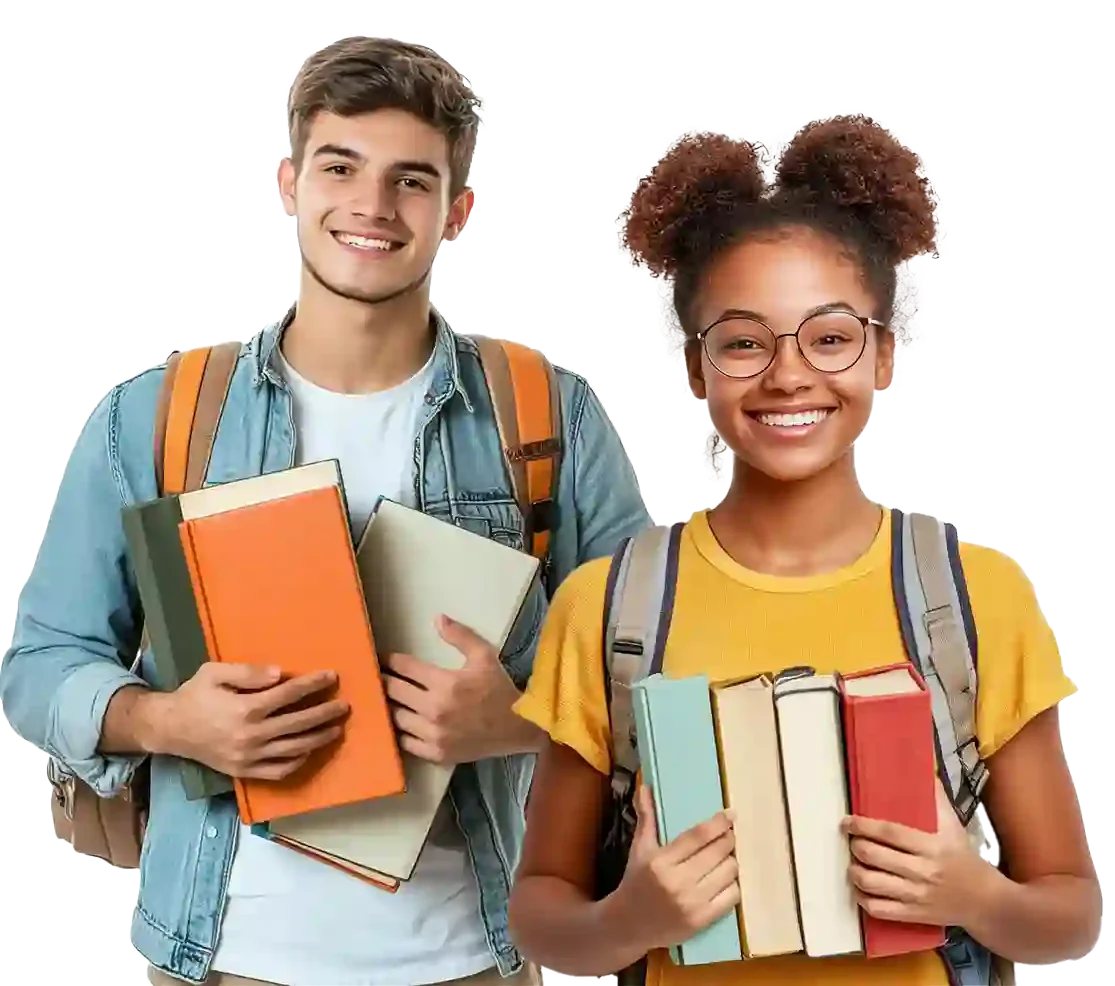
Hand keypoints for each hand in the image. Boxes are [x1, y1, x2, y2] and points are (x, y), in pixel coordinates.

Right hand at [152, 663, 349, 779]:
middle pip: (299, 723)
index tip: (332, 676)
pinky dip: (298, 762)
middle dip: (325, 713)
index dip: (313, 684)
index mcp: (245, 708)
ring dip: (319, 738)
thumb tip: (280, 674)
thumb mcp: (215, 673)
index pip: (289, 694)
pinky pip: (279, 771)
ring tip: (336, 728)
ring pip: (294, 749)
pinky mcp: (244, 772)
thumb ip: (248, 672)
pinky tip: (310, 750)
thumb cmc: (195, 695)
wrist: (169, 729)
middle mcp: (251, 735)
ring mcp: (249, 757)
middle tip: (344, 705)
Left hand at [383, 615, 534, 763]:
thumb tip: (437, 618)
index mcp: (445, 682)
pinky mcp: (436, 753)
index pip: (405, 667)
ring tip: (388, 699)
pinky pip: (406, 742)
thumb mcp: (484, 656)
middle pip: (394, 691)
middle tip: (379, 677)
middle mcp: (435, 709)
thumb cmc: (499, 689)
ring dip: (390, 706)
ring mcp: (434, 734)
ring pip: (396, 717)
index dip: (391, 660)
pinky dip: (400, 732)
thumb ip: (460, 636)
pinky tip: (400, 723)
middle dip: (384, 681)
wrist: (517, 727)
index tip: (385, 659)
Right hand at [610, 784, 739, 952]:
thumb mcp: (639, 849)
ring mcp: (692, 903)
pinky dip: (733, 884)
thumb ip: (646, 817)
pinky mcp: (702, 921)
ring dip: (731, 861)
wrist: (628, 925)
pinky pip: (732, 896)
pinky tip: (725, 879)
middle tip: (729, 835)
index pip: (698, 836)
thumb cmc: (635, 881)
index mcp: (661, 861)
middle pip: (718, 852)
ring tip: (725, 857)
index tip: (730, 814)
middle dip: (728, 840)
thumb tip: (645, 787)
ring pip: (729, 872)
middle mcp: (677, 881)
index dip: (718, 823)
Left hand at [843, 780, 995, 928]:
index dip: (863, 826)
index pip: (890, 833)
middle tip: (852, 840)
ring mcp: (917, 895)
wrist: (986, 902)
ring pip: (872, 883)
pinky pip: (879, 909)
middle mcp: (923, 871)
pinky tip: (862, 888)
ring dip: (855, 872)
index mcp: (932, 846)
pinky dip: (863, 899)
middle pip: (875, 856)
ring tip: (853, 863)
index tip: (847, 821)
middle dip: (856, 846)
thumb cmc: (964, 858)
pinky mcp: (913, 915)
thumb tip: (922, 767)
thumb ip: (935, 798)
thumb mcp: (954, 825)